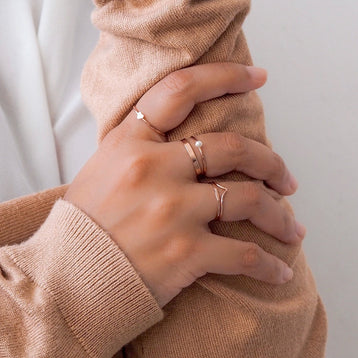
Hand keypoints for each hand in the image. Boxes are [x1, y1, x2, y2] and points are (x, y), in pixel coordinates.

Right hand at [64, 62, 304, 307]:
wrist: (64, 281)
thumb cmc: (85, 225)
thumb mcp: (104, 168)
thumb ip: (143, 147)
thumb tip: (187, 137)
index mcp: (132, 142)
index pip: (181, 90)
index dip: (226, 76)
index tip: (258, 77)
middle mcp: (155, 169)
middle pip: (233, 148)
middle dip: (271, 162)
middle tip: (288, 179)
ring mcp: (173, 210)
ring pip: (249, 198)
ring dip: (280, 215)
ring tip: (293, 228)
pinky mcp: (185, 253)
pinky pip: (244, 254)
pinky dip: (269, 265)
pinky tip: (280, 272)